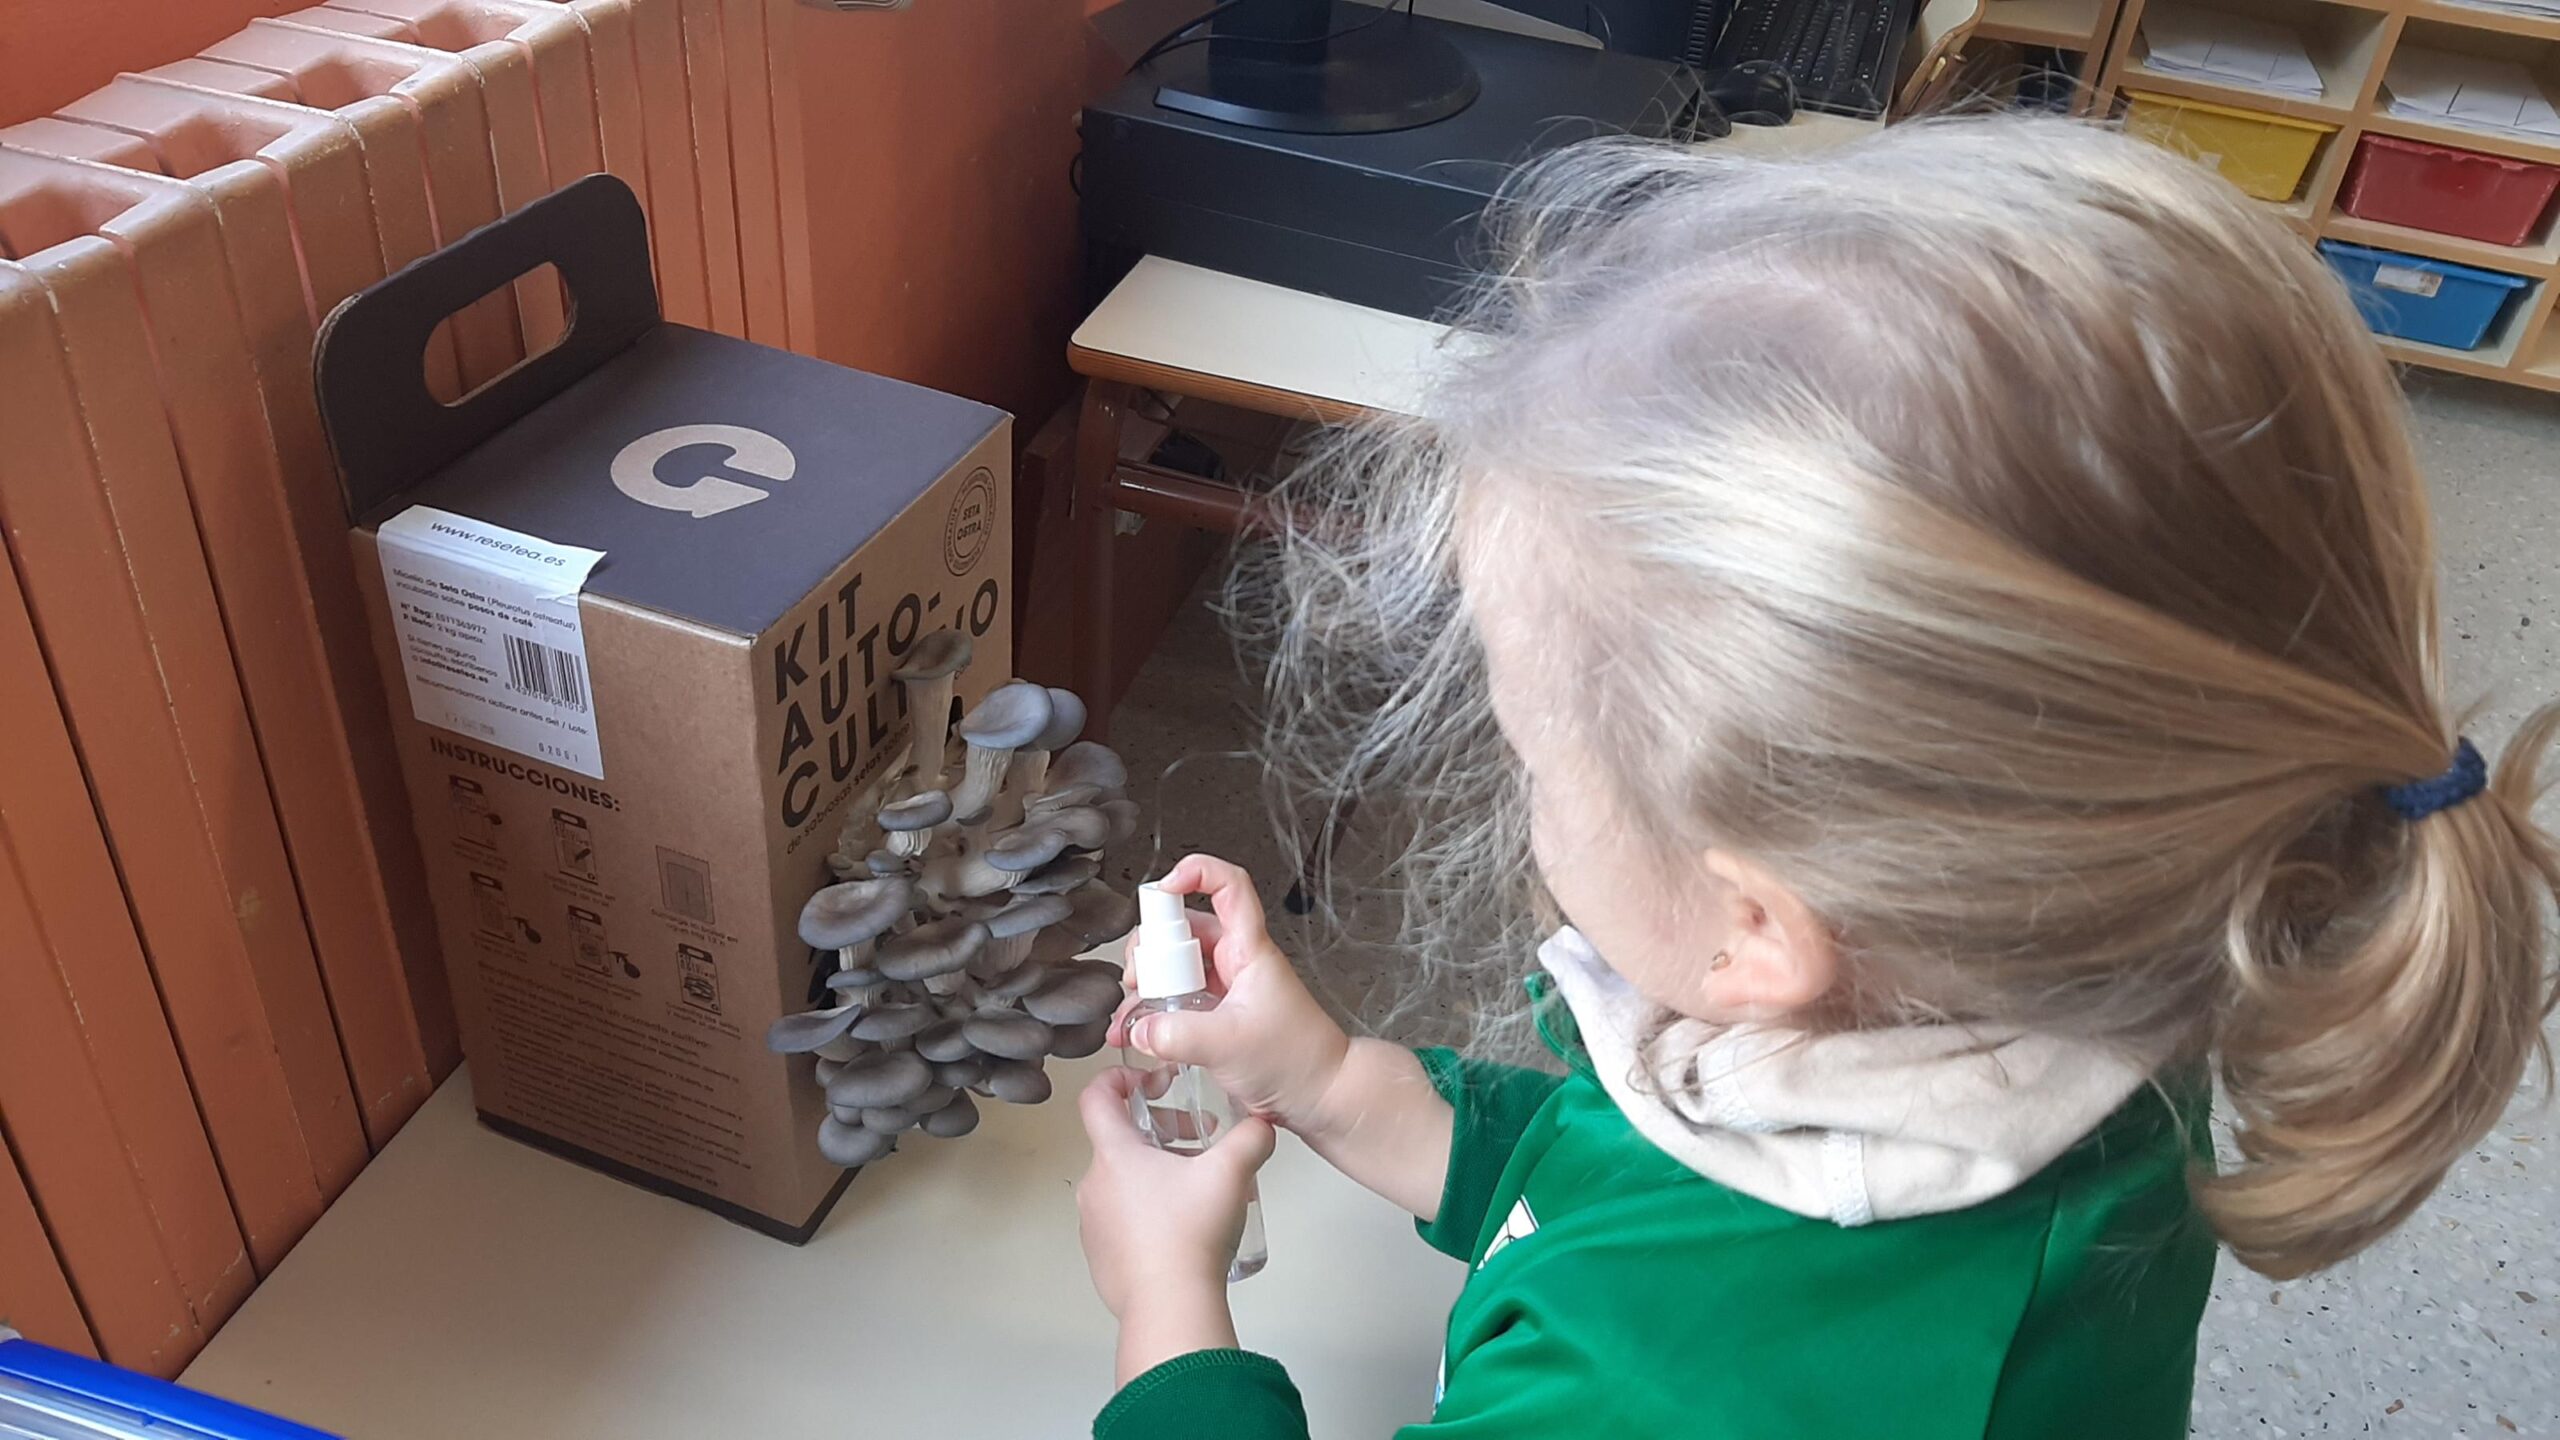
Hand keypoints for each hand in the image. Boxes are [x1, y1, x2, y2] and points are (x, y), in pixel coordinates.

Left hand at [1078, 1067, 1275, 1383]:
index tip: (1152, 1083)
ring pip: (1123, 1183)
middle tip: (1200, 1143)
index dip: (1119, 1078)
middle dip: (1161, 1132)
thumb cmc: (1191, 1230)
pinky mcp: (1100, 1257)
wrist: (1170, 1307)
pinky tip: (1183, 1232)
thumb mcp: (1231, 1172)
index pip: (1096, 1096)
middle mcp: (1094, 1184)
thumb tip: (1262, 1125)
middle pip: (1119, 1141)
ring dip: (1157, 1175)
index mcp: (1115, 1154)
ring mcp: (1093, 1224)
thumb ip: (1251, 1137)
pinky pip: (1122, 1221)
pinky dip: (1148, 1213)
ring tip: (1199, 1191)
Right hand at [1110, 854, 1352, 1136]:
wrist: (1321, 1096)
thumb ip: (1177, 1035)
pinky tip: (1136, 1033)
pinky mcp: (1217, 1015)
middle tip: (1136, 980)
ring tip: (1129, 1015)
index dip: (1196, 874)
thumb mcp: (1230, 1045)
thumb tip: (1137, 1028)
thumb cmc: (1298, 1060)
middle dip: (1152, 948)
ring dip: (1147, 985)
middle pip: (1185, 929)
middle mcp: (1236, 961)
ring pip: (1175, 967)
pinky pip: (1177, 1000)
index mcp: (1250, 950)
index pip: (1229, 887)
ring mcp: (1225, 988)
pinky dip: (1154, 1012)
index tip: (1161, 890)